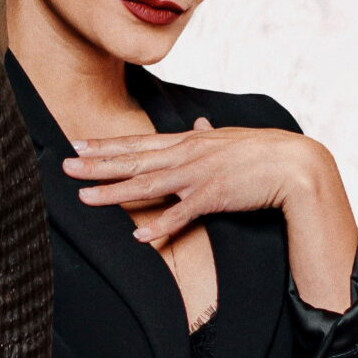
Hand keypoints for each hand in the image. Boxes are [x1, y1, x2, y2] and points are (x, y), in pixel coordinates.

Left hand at [63, 119, 340, 244]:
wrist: (293, 163)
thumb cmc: (262, 152)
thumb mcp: (229, 138)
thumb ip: (207, 134)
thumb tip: (198, 122)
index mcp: (188, 142)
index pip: (138, 143)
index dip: (106, 145)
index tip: (77, 144)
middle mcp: (187, 155)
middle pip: (133, 161)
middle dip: (96, 163)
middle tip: (65, 164)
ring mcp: (198, 175)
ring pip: (147, 185)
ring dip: (114, 192)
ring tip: (85, 197)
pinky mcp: (214, 196)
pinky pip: (182, 214)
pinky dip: (160, 225)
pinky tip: (139, 235)